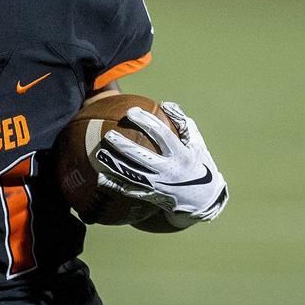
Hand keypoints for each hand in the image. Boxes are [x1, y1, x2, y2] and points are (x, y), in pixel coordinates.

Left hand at [93, 101, 227, 225]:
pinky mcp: (151, 196)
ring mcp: (159, 185)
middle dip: (124, 146)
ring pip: (133, 174)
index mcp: (181, 154)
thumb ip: (183, 123)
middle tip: (108, 134)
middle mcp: (169, 170)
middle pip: (142, 156)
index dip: (146, 122)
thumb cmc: (199, 164)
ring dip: (115, 165)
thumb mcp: (197, 143)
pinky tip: (100, 178)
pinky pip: (130, 190)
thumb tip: (166, 104)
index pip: (162, 135)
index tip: (132, 111)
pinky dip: (115, 185)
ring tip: (100, 153)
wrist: (204, 200)